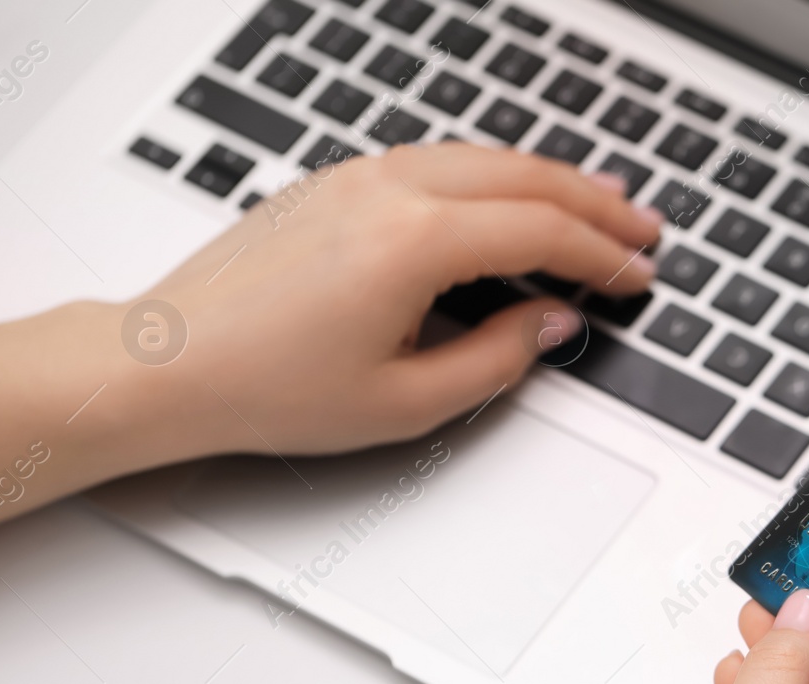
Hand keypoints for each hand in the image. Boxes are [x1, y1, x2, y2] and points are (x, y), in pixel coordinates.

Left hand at [139, 145, 659, 455]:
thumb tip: (550, 324)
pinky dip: (494, 172)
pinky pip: (438, 160)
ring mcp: (358, 177)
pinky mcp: (334, 182)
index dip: (603, 256)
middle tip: (643, 229)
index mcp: (414, 242)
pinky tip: (510, 192)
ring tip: (597, 199)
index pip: (542, 233)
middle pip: (524, 178)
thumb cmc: (266, 386)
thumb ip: (497, 360)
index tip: (639, 275)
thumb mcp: (404, 401)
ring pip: (482, 157)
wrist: (166, 362)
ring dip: (548, 177)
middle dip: (595, 203)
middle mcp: (389, 191)